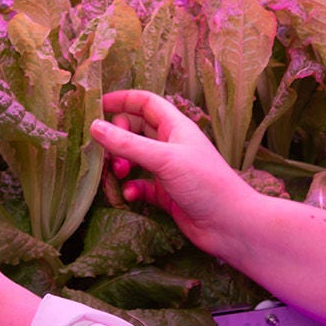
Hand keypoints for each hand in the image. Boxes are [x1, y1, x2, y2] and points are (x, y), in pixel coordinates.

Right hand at [91, 89, 255, 261]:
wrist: (230, 224)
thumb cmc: (205, 183)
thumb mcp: (164, 159)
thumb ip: (129, 143)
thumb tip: (95, 126)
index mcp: (176, 127)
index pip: (146, 103)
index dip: (122, 100)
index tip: (97, 106)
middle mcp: (171, 145)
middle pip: (136, 130)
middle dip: (118, 138)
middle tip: (109, 152)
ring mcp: (168, 170)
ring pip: (135, 159)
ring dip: (122, 164)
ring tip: (120, 173)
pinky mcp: (166, 194)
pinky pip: (140, 185)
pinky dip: (132, 188)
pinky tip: (131, 195)